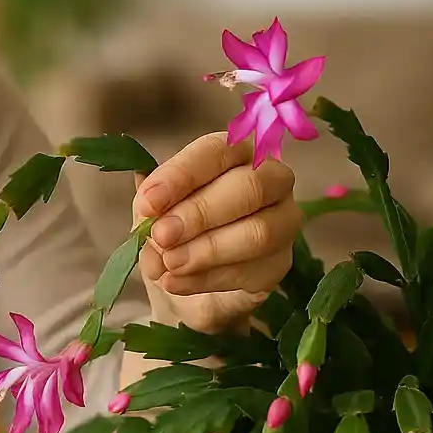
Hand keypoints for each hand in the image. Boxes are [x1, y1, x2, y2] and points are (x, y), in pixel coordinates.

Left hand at [131, 132, 302, 332]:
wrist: (188, 281)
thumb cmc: (175, 229)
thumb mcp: (153, 210)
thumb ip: (150, 203)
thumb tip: (148, 203)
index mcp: (236, 152)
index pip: (217, 151)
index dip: (182, 175)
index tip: (149, 201)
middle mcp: (271, 178)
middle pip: (249, 187)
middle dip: (200, 213)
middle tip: (161, 236)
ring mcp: (284, 221)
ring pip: (258, 232)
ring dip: (207, 250)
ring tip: (169, 264)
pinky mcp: (281, 263)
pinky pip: (253, 270)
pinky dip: (208, 278)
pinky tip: (177, 282)